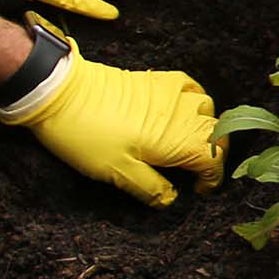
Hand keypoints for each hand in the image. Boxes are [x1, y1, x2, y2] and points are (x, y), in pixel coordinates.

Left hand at [4, 32, 221, 207]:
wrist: (61, 93)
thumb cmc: (87, 135)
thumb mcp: (116, 173)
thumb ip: (150, 187)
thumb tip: (171, 198)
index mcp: (176, 139)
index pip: (214, 158)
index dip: (212, 178)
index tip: (198, 190)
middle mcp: (181, 113)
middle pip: (217, 134)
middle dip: (213, 155)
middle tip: (194, 172)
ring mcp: (170, 93)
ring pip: (208, 109)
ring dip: (206, 128)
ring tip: (188, 143)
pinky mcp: (156, 80)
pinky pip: (191, 88)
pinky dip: (195, 102)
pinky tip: (182, 111)